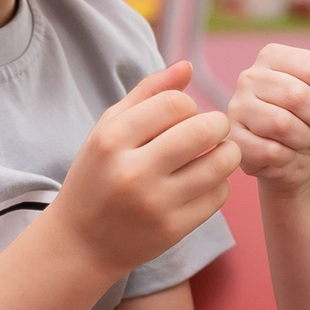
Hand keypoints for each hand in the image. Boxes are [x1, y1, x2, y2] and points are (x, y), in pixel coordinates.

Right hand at [49, 62, 237, 277]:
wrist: (81, 242)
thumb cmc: (98, 175)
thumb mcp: (108, 129)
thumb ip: (147, 94)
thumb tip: (187, 67)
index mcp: (111, 140)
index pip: (175, 104)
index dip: (188, 105)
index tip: (184, 116)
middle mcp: (132, 172)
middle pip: (203, 130)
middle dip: (218, 124)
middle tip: (213, 129)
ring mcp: (155, 204)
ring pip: (219, 164)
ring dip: (227, 152)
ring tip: (217, 151)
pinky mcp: (173, 230)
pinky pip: (219, 195)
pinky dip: (219, 183)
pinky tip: (204, 181)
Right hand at [228, 45, 309, 193]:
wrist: (301, 154)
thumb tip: (297, 97)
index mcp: (271, 57)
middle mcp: (249, 77)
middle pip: (297, 95)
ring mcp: (237, 108)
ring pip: (282, 124)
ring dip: (303, 139)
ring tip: (299, 139)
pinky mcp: (233, 139)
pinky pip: (271, 151)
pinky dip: (288, 158)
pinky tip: (283, 154)